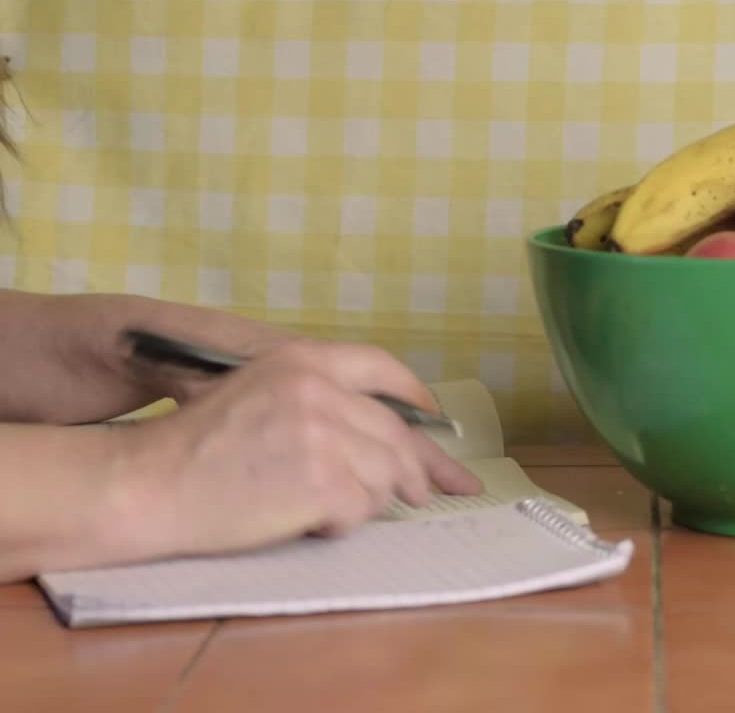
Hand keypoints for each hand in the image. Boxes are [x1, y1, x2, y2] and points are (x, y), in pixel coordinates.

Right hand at [117, 340, 482, 557]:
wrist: (149, 484)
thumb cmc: (198, 449)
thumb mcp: (261, 392)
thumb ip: (321, 397)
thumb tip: (384, 433)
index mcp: (305, 360)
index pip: (384, 369)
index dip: (416, 399)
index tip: (437, 422)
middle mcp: (320, 390)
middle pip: (396, 433)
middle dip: (417, 469)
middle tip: (425, 493)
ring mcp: (324, 434)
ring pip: (385, 475)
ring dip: (367, 499)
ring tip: (328, 508)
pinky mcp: (323, 481)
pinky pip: (361, 508)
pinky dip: (342, 523)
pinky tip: (309, 522)